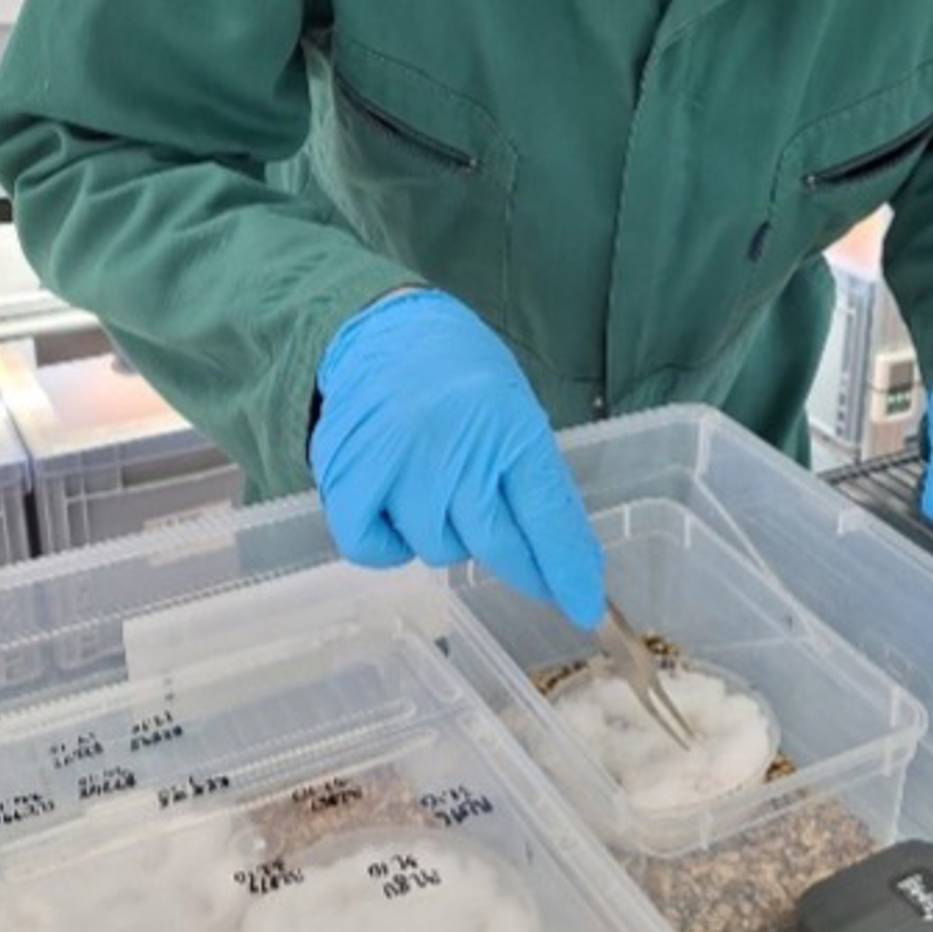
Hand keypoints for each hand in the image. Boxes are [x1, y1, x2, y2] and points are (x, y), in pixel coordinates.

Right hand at [309, 289, 604, 628]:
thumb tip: (564, 554)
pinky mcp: (348, 477)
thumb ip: (532, 474)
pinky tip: (398, 514)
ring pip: (437, 548)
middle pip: (495, 542)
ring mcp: (398, 463)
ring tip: (443, 491)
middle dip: (521, 566)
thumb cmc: (458, 371)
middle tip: (529, 569)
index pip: (546, 513)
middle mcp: (454, 446)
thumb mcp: (513, 406)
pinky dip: (389, 545)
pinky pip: (374, 547)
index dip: (567, 566)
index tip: (584, 604)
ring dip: (449, 537)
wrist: (380, 327)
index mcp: (507, 423)